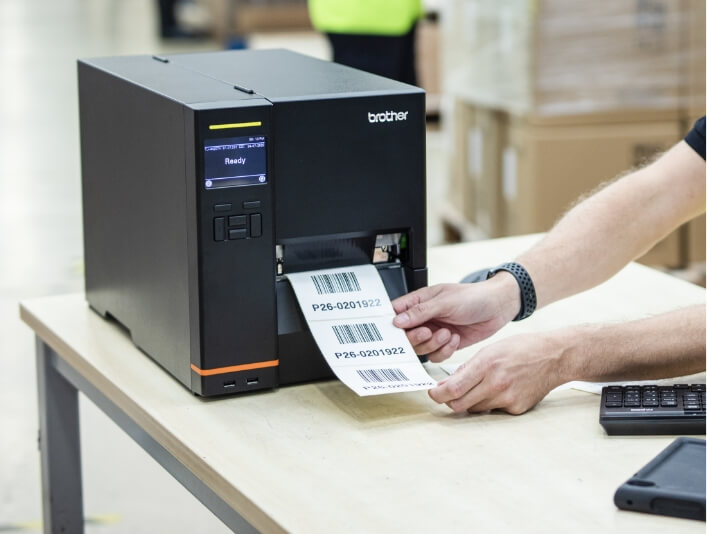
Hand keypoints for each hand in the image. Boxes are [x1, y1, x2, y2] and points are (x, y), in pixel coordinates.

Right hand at [392, 273, 520, 361]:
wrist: (498, 307)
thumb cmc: (473, 297)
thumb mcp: (445, 301)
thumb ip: (420, 312)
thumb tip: (398, 321)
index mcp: (418, 302)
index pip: (395, 313)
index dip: (391, 324)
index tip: (395, 331)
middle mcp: (423, 318)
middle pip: (405, 336)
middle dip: (415, 338)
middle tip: (427, 332)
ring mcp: (433, 332)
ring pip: (420, 349)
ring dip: (433, 344)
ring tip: (447, 333)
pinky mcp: (445, 345)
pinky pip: (436, 356)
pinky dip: (445, 351)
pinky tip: (455, 339)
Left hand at [429, 332, 564, 414]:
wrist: (555, 357)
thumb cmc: (522, 348)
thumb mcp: (491, 349)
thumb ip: (468, 368)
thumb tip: (447, 383)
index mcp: (486, 365)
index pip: (453, 388)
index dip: (438, 394)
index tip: (433, 394)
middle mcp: (496, 384)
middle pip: (460, 404)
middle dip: (450, 400)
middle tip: (448, 394)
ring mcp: (507, 398)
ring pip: (475, 408)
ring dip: (470, 401)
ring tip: (479, 387)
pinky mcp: (516, 408)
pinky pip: (493, 410)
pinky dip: (490, 403)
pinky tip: (500, 389)